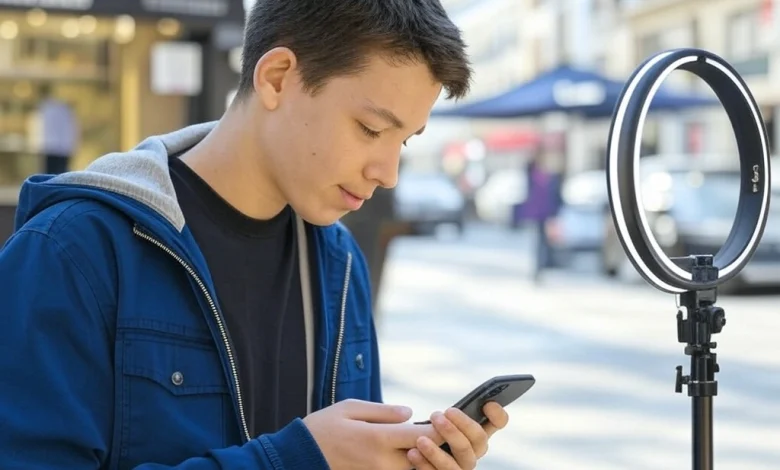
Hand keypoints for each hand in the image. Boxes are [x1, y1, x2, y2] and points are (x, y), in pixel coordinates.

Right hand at [302, 399, 443, 469]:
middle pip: (422, 456)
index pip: (420, 436)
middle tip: (436, 429)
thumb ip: (383, 411)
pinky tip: (400, 450)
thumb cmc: (323, 428)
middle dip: (431, 444)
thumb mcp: (350, 408)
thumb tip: (410, 413)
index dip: (437, 429)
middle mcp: (381, 461)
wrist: (301, 457)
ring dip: (418, 454)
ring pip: (410, 468)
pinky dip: (403, 462)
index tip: (440, 419)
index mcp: (377, 438)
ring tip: (417, 439)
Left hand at [406, 402, 508, 469]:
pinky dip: (425, 464)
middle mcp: (473, 452)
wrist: (405, 455)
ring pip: (459, 462)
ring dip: (438, 451)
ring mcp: (461, 468)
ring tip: (420, 440)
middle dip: (460, 426)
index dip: (498, 415)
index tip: (487, 404)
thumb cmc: (422, 435)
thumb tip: (448, 412)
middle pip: (479, 440)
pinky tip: (413, 453)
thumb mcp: (433, 422)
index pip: (497, 423)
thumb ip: (446, 416)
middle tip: (436, 415)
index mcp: (474, 434)